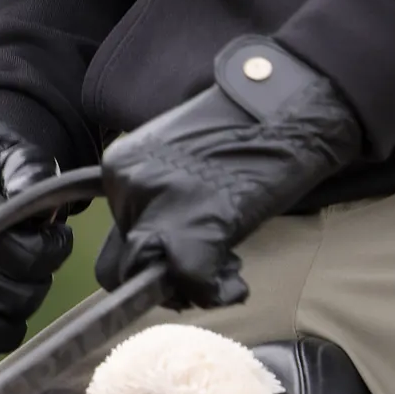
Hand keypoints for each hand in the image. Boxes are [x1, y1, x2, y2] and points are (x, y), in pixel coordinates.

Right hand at [0, 123, 73, 381]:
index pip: (14, 253)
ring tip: (22, 281)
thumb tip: (29, 196)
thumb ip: (27, 172)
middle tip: (39, 258)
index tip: (54, 232)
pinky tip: (5, 313)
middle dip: (36, 279)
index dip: (46, 248)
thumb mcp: (15, 162)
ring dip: (20, 308)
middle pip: (9, 297)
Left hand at [95, 38, 363, 308]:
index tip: (178, 249)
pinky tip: (236, 281)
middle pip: (121, 267)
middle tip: (202, 265)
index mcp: (118, 165)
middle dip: (161, 276)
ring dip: (188, 285)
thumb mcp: (175, 154)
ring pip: (152, 282)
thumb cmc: (236, 126)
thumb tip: (150, 243)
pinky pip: (193, 282)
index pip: (112, 237)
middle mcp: (129, 186)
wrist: (282, 102)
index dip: (147, 254)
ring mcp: (159, 206)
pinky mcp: (196, 227)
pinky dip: (216, 291)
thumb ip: (153, 192)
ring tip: (225, 263)